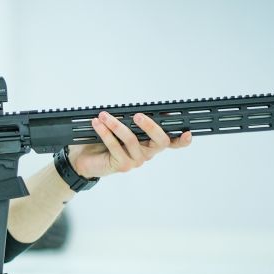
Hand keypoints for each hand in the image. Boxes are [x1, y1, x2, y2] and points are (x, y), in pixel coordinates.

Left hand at [68, 111, 191, 177]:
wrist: (85, 159)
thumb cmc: (105, 140)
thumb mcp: (122, 127)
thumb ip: (136, 120)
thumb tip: (148, 108)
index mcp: (151, 144)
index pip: (172, 143)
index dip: (182, 140)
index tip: (188, 133)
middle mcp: (147, 154)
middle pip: (159, 141)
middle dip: (150, 126)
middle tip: (137, 115)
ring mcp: (136, 161)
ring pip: (132, 140)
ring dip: (116, 125)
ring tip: (104, 116)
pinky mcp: (122, 165)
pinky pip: (115, 146)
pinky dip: (105, 133)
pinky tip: (97, 124)